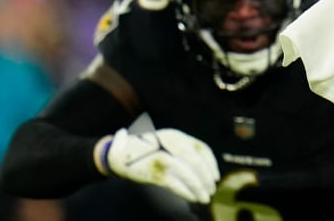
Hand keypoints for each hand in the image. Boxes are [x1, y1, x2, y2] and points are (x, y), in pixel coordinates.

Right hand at [99, 128, 219, 204]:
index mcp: (175, 135)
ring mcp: (162, 157)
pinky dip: (187, 192)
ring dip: (199, 188)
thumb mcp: (165, 142)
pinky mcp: (154, 171)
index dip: (211, 163)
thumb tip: (205, 168)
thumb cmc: (146, 150)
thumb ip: (183, 150)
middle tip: (212, 189)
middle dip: (207, 178)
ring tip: (205, 197)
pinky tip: (193, 198)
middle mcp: (170, 144)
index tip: (216, 176)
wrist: (117, 154)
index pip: (201, 148)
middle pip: (197, 161)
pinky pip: (176, 184)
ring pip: (188, 174)